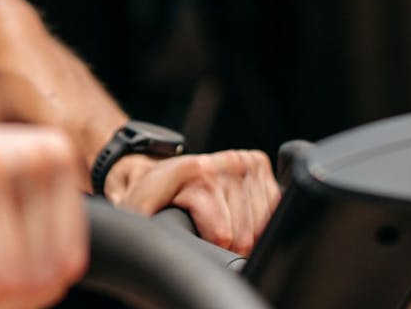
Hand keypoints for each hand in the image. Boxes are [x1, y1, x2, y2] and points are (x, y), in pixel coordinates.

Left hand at [106, 149, 279, 254]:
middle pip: (244, 236)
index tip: (191, 239)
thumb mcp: (136, 210)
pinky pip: (274, 211)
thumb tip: (159, 246)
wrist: (154, 169)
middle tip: (203, 232)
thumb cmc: (147, 195)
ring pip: (262, 227)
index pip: (223, 236)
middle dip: (226, 244)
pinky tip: (234, 212)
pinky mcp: (258, 163)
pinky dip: (257, 220)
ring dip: (244, 232)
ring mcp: (242, 161)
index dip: (208, 248)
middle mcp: (222, 162)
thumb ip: (146, 228)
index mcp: (194, 171)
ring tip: (216, 221)